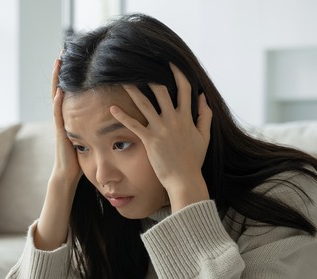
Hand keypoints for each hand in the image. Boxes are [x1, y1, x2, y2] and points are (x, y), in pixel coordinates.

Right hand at [50, 58, 81, 187]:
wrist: (68, 175)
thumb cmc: (80, 158)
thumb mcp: (89, 136)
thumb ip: (94, 125)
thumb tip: (110, 114)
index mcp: (70, 116)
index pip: (70, 91)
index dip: (71, 75)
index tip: (74, 58)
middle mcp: (63, 116)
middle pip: (61, 88)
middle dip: (61, 71)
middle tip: (62, 51)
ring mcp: (59, 123)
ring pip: (56, 97)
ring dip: (57, 80)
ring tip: (58, 63)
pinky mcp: (60, 132)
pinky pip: (58, 114)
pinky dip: (58, 102)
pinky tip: (60, 90)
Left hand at [110, 64, 212, 210]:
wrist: (184, 179)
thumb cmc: (193, 160)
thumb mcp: (204, 136)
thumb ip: (204, 115)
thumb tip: (203, 97)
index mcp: (187, 117)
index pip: (184, 89)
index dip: (178, 73)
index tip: (170, 62)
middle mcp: (174, 120)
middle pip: (161, 91)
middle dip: (150, 76)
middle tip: (140, 64)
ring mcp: (161, 129)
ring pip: (145, 104)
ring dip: (133, 90)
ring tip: (123, 80)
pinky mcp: (150, 140)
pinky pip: (134, 125)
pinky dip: (122, 116)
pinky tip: (112, 108)